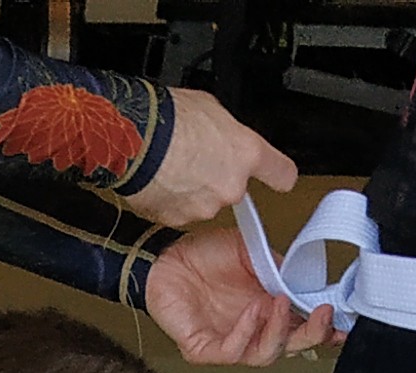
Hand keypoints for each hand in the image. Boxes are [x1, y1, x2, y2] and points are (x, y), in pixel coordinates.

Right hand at [121, 86, 292, 225]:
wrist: (133, 139)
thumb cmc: (169, 118)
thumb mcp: (210, 108)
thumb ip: (225, 132)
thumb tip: (221, 137)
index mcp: (246, 154)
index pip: (282, 174)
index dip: (279, 174)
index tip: (279, 176)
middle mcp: (231, 186)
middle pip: (232, 187)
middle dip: (216, 176)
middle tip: (194, 156)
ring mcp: (204, 207)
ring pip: (203, 200)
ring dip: (191, 188)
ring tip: (170, 165)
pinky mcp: (177, 220)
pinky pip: (178, 210)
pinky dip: (170, 199)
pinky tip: (158, 179)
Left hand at [143, 222, 327, 366]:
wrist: (164, 257)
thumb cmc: (202, 256)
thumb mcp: (250, 253)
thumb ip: (278, 267)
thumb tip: (305, 278)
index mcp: (267, 310)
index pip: (302, 328)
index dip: (325, 329)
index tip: (343, 320)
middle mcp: (252, 330)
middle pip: (290, 348)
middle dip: (311, 334)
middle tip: (323, 315)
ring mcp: (229, 343)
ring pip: (265, 354)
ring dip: (277, 330)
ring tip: (278, 302)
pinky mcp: (204, 349)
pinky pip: (232, 351)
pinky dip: (247, 330)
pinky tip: (253, 309)